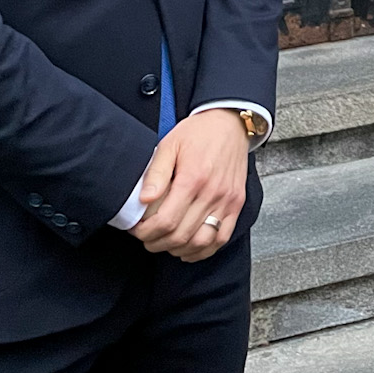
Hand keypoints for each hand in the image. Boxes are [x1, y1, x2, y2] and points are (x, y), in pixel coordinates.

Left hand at [130, 109, 248, 261]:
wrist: (230, 123)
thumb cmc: (199, 133)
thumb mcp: (170, 145)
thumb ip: (156, 174)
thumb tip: (143, 200)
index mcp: (193, 179)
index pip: (165, 221)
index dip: (146, 232)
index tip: (136, 230)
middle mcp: (212, 193)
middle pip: (181, 236)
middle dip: (157, 243)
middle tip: (146, 238)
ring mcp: (227, 200)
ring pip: (201, 242)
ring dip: (179, 249)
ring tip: (165, 243)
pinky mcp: (237, 204)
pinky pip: (222, 237)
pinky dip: (204, 249)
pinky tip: (189, 247)